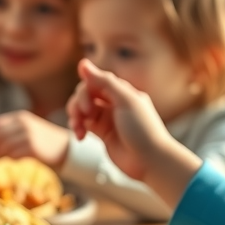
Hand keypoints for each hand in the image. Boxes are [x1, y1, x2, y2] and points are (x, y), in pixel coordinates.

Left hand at [0, 110, 70, 168]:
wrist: (66, 149)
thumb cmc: (43, 142)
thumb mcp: (28, 129)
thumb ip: (11, 131)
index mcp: (20, 117)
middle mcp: (23, 124)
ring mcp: (28, 135)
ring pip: (3, 146)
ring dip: (0, 155)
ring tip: (3, 158)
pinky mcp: (32, 148)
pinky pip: (12, 155)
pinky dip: (10, 159)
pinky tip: (15, 160)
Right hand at [67, 59, 178, 180]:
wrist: (150, 161)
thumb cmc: (142, 130)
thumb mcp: (125, 101)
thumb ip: (104, 82)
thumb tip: (82, 63)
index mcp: (122, 92)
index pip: (94, 82)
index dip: (85, 91)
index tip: (87, 106)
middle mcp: (114, 103)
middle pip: (85, 94)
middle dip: (78, 104)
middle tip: (83, 116)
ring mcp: (107, 118)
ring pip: (81, 109)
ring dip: (75, 116)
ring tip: (78, 128)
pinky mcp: (102, 133)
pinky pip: (83, 124)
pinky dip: (78, 128)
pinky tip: (80, 137)